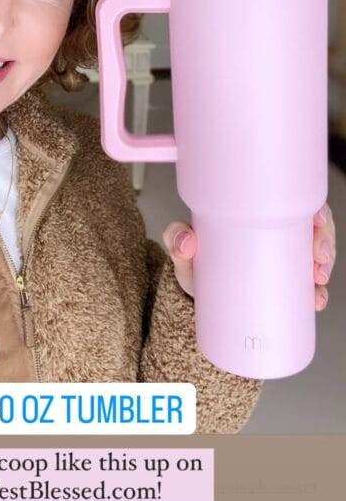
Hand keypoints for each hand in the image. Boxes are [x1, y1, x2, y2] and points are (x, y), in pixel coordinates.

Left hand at [162, 202, 335, 309]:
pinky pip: (309, 286)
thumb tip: (187, 241)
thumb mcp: (183, 248)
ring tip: (317, 281)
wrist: (194, 299)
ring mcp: (282, 259)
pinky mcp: (284, 286)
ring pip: (316, 255)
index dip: (314, 208)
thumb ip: (176, 239)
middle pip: (312, 227)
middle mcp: (275, 232)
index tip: (318, 221)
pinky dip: (317, 293)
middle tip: (318, 259)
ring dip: (324, 266)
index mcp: (257, 211)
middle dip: (324, 241)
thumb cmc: (194, 262)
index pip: (294, 200)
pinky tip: (316, 299)